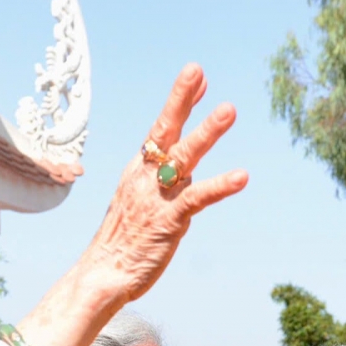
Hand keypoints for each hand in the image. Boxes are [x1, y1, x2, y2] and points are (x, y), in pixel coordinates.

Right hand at [77, 63, 246, 302]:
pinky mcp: (169, 221)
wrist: (103, 275)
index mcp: (138, 172)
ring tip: (228, 109)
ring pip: (184, 157)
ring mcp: (157, 197)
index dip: (179, 102)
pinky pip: (197, 199)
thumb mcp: (138, 204)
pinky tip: (241, 176)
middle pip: (165, 131)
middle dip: (181, 100)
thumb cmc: (122, 243)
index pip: (159, 130)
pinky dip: (220, 186)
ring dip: (207, 132)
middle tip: (196, 70)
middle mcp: (146, 178)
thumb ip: (160, 184)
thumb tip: (180, 172)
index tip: (196, 76)